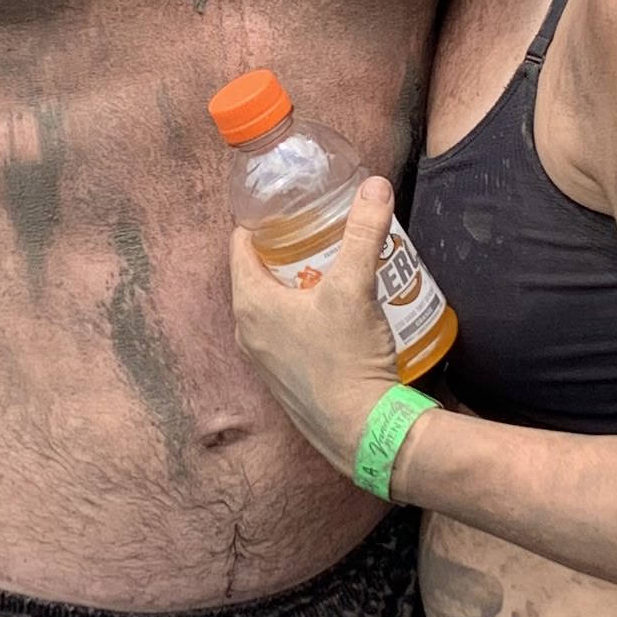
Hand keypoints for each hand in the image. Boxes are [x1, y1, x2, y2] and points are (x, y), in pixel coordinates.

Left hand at [228, 180, 400, 474]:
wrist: (363, 430)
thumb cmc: (347, 360)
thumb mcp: (356, 287)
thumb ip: (364, 232)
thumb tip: (375, 185)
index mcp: (250, 303)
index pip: (241, 244)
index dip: (264, 219)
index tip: (292, 203)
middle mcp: (247, 332)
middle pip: (259, 273)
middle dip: (286, 250)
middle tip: (319, 230)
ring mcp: (264, 360)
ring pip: (273, 305)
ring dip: (297, 284)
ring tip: (333, 266)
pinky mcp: (284, 379)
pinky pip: (285, 334)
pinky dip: (303, 315)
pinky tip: (336, 312)